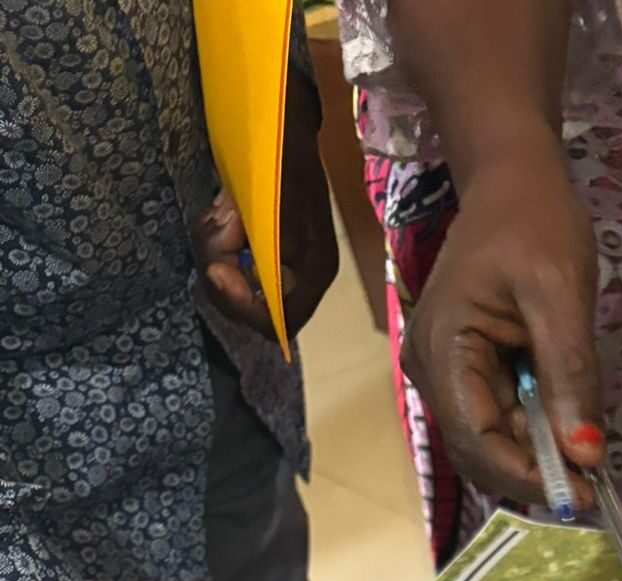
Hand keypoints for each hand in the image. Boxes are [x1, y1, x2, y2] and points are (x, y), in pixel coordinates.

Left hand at [197, 83, 338, 337]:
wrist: (279, 123)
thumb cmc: (280, 164)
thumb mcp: (274, 210)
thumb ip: (261, 255)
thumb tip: (231, 281)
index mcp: (312, 274)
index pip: (277, 322)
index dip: (243, 305)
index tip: (219, 269)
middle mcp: (299, 275)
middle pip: (250, 303)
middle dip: (223, 269)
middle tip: (218, 225)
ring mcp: (281, 259)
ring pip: (234, 278)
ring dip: (216, 248)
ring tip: (222, 210)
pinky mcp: (263, 243)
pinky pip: (232, 258)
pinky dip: (218, 238)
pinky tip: (224, 210)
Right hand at [400, 144, 605, 508]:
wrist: (515, 180)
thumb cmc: (534, 223)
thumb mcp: (560, 293)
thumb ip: (570, 375)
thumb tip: (586, 453)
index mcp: (442, 348)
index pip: (476, 439)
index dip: (526, 475)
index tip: (582, 494)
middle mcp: (432, 368)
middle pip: (480, 448)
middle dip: (534, 472)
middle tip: (595, 487)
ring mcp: (448, 369)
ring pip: (492, 436)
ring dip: (538, 455)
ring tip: (589, 461)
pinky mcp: (471, 367)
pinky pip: (501, 414)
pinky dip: (536, 430)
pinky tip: (572, 431)